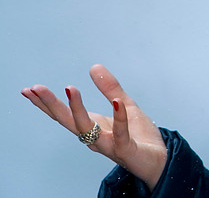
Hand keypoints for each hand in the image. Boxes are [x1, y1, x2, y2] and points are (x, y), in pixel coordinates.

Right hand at [21, 64, 167, 190]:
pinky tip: (116, 102)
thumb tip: (93, 67)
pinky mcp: (126, 149)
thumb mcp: (125, 106)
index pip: (65, 114)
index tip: (29, 90)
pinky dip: (118, 118)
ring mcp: (109, 144)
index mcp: (93, 126)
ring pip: (87, 128)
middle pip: (68, 120)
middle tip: (35, 88)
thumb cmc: (140, 136)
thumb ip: (111, 88)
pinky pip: (120, 133)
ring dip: (77, 109)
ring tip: (70, 88)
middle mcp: (95, 137)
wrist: (159, 161)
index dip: (46, 103)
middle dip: (50, 105)